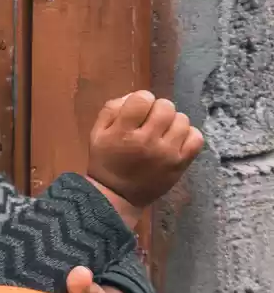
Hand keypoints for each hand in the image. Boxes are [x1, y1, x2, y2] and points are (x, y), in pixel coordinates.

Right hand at [87, 90, 203, 213]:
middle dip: (157, 109)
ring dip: (172, 122)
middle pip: (165, 106)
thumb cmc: (106, 160)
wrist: (117, 195)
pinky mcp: (181, 165)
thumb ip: (112, 109)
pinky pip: (196, 138)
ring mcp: (167, 154)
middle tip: (150, 121)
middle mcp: (147, 141)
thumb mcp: (97, 132)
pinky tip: (176, 140)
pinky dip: (188, 135)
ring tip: (162, 131)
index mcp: (124, 132)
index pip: (142, 98)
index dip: (141, 100)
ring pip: (182, 120)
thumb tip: (136, 96)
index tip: (137, 110)